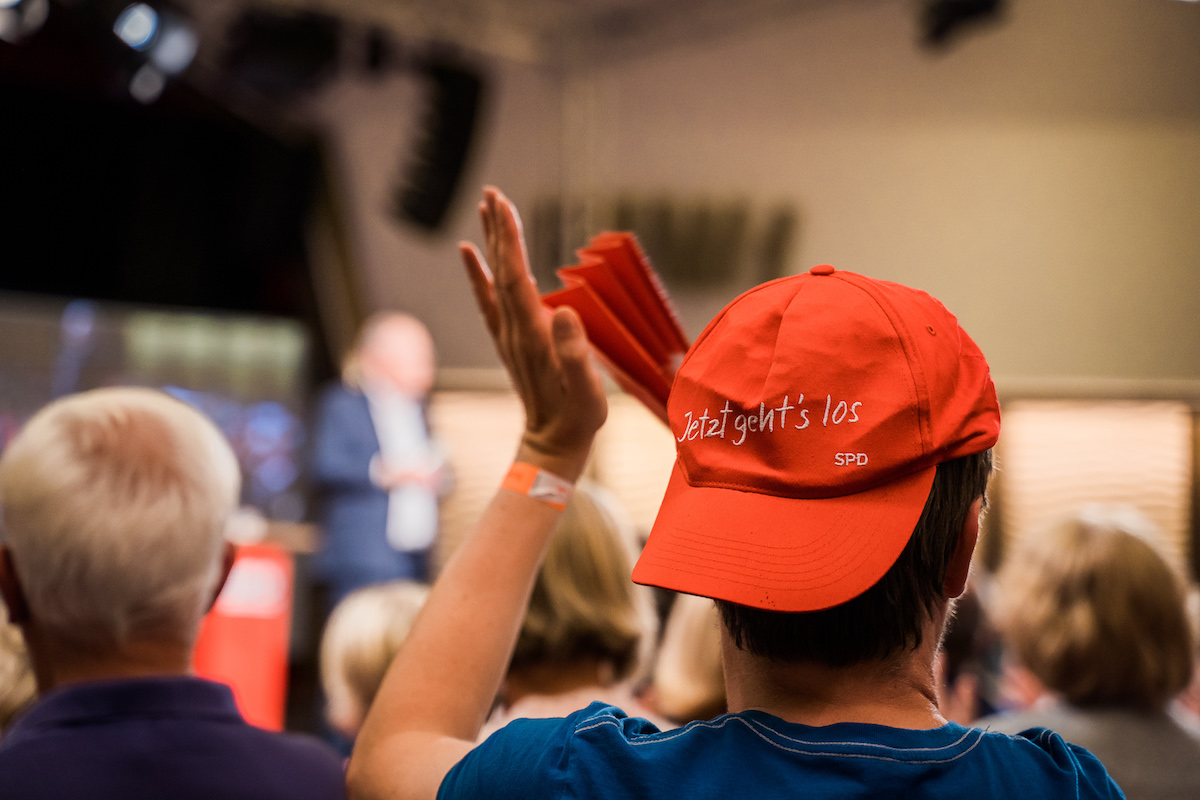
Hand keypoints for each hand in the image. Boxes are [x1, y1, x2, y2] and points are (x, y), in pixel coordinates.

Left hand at [460, 187, 606, 480]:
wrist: (551, 444)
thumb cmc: (577, 418)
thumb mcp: (587, 390)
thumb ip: (575, 353)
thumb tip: (562, 310)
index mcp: (532, 335)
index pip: (515, 278)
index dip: (509, 241)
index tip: (504, 207)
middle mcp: (513, 330)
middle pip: (499, 270)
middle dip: (497, 230)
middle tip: (492, 192)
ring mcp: (508, 335)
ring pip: (494, 279)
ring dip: (491, 242)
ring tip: (487, 208)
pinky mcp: (510, 341)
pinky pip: (489, 299)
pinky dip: (478, 272)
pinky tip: (471, 252)